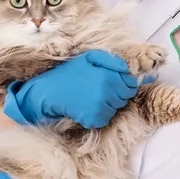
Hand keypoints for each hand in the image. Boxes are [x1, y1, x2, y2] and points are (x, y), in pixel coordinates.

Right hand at [3, 50, 156, 128]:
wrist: (48, 92)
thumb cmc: (69, 73)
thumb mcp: (89, 58)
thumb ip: (112, 61)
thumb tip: (131, 69)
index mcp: (108, 75)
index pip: (131, 84)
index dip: (124, 83)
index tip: (112, 83)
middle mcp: (107, 92)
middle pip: (125, 97)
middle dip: (116, 93)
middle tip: (97, 89)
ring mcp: (101, 107)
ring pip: (116, 108)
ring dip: (107, 104)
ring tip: (90, 97)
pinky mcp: (94, 120)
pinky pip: (105, 119)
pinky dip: (99, 115)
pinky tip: (86, 107)